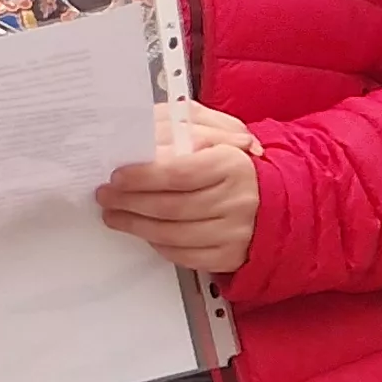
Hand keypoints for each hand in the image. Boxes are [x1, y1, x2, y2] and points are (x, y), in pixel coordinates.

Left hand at [99, 101, 260, 271]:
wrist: (275, 198)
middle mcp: (236, 201)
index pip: (178, 173)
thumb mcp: (217, 131)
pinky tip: (144, 232)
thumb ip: (183, 125)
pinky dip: (158, 245)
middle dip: (129, 202)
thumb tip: (144, 129)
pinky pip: (184, 256)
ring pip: (172, 234)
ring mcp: (233, 232)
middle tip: (106, 195)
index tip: (117, 176)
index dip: (142, 177)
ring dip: (135, 225)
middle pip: (170, 207)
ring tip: (115, 214)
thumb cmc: (237, 163)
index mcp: (232, 165)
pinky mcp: (228, 256)